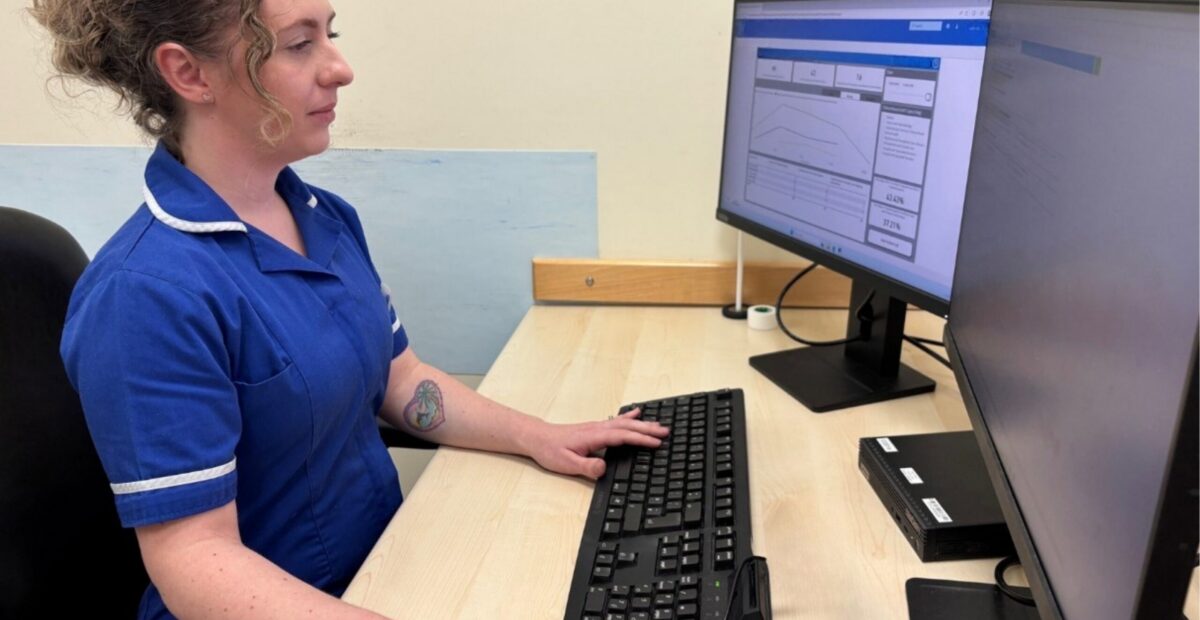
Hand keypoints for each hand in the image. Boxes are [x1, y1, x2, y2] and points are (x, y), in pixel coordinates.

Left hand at [527, 408, 669, 479]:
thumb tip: (603, 468)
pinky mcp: (595, 428)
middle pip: (628, 427)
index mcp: (594, 437)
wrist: (537, 438)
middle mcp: (598, 428)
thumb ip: (586, 467)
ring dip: (643, 423)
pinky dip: (629, 417)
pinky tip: (637, 413)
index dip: (641, 439)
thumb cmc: (550, 451)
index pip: (623, 437)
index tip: (657, 442)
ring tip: (659, 425)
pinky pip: (617, 421)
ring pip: (624, 423)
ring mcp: (597, 427)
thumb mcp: (566, 464)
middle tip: (666, 432)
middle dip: (648, 429)